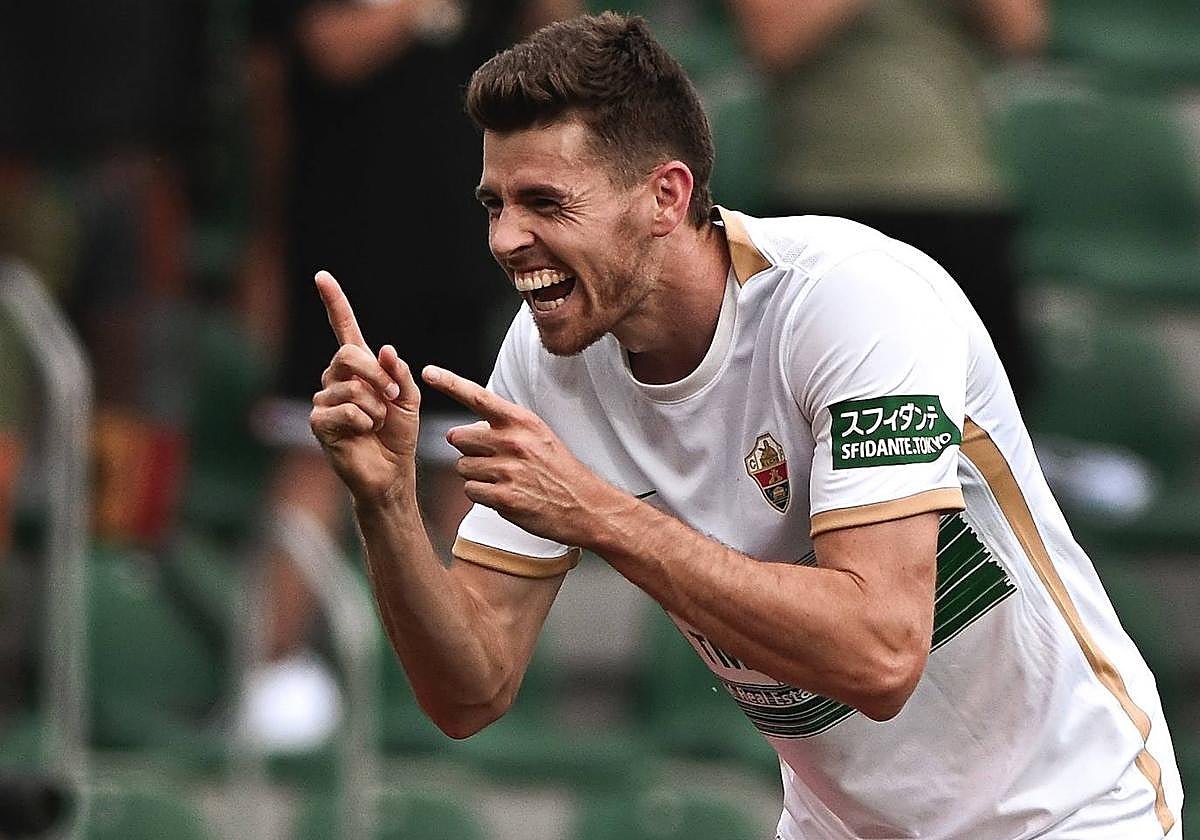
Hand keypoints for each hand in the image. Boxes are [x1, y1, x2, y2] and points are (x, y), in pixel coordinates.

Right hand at [309, 270, 419, 504]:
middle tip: (392, 396)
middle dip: (377, 375)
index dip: (334, 302)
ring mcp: (325, 399)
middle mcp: (336, 378)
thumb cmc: (399, 434)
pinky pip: (345, 411)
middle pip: (349, 355)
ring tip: (377, 424)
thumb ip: (400, 374)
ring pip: (352, 388)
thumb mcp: (409, 399)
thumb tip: (387, 350)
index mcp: (359, 367)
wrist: (391, 471)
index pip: (344, 328)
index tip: (322, 276)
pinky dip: (364, 422)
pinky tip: (364, 433)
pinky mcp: (319, 422)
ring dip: (375, 408)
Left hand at [423, 365, 613, 546]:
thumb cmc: (559, 470)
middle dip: (469, 450)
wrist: (585, 505)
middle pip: (459, 438)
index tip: (428, 372)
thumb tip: (465, 430)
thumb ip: (504, 427)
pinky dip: (482, 495)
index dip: (450, 383)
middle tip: (494, 460)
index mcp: (522, 421)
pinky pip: (470, 491)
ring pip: (462, 467)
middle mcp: (513, 442)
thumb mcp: (538, 436)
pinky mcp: (504, 497)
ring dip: (476, 475)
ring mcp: (508, 470)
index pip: (478, 396)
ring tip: (504, 480)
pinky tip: (504, 495)